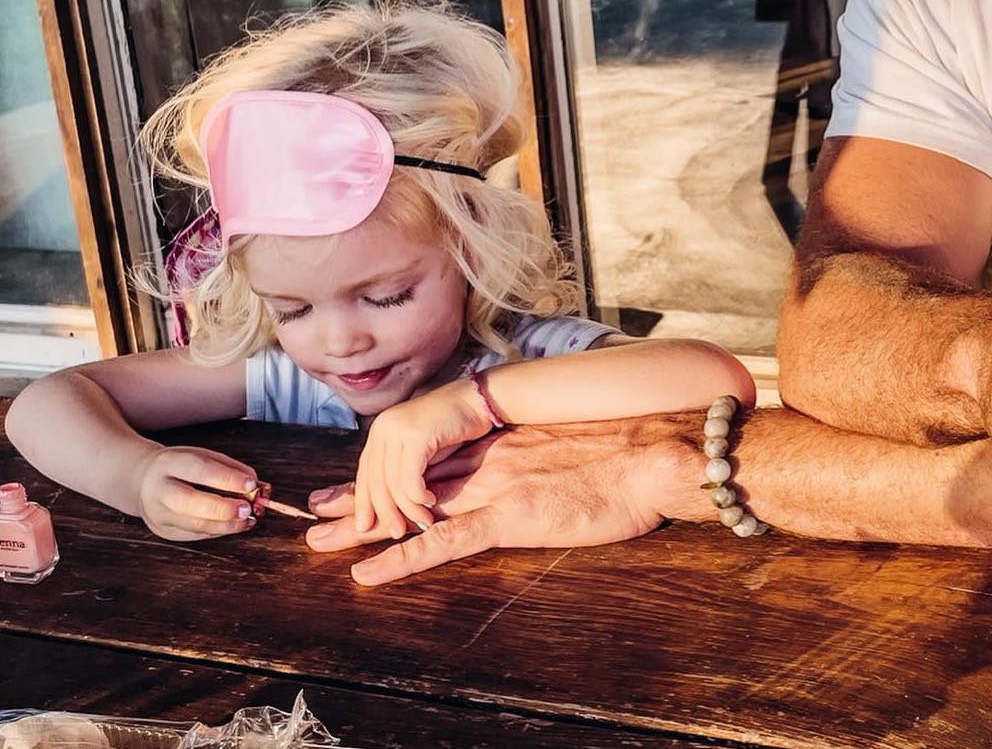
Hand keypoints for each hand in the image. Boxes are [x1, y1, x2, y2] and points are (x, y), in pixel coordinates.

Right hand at [137, 445, 259, 541]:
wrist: (143, 480)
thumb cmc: (182, 466)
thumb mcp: (203, 456)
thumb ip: (230, 469)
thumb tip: (257, 486)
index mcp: (170, 463)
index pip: (199, 470)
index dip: (226, 478)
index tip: (251, 484)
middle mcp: (159, 489)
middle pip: (190, 502)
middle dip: (222, 508)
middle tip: (247, 509)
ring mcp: (157, 514)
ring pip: (193, 524)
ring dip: (226, 525)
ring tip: (248, 520)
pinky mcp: (163, 531)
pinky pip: (194, 535)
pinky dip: (218, 531)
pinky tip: (234, 525)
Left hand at [305, 417, 690, 585]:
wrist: (653, 453)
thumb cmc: (631, 453)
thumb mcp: (579, 447)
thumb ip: (550, 454)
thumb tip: (545, 467)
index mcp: (508, 442)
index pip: (438, 457)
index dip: (396, 469)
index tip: (363, 478)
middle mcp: (491, 459)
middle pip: (414, 480)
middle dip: (366, 497)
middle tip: (318, 508)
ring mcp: (496, 486)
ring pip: (415, 507)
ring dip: (365, 525)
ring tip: (319, 538)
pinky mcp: (509, 515)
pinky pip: (444, 541)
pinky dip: (403, 557)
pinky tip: (369, 570)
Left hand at [353, 378, 495, 537]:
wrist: (480, 399)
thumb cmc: (454, 429)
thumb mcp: (421, 453)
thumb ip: (401, 472)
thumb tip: (384, 507)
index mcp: (380, 432)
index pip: (364, 474)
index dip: (363, 503)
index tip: (365, 528)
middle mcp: (383, 428)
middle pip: (374, 481)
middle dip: (385, 512)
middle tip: (397, 532)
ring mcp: (398, 428)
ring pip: (392, 483)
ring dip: (407, 508)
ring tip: (423, 519)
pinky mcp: (416, 434)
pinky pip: (409, 477)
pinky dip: (418, 495)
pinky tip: (431, 502)